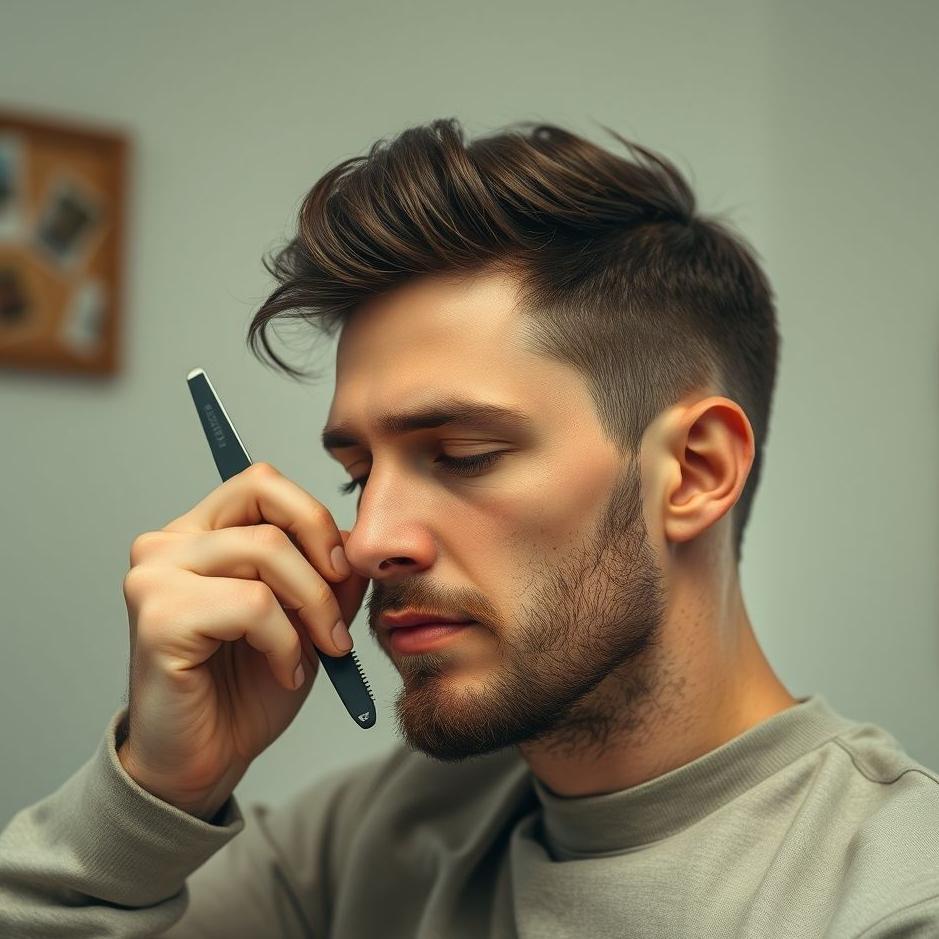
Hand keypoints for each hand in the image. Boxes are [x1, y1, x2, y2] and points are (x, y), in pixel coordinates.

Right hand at [117, 462, 368, 819]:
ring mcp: (156, 576)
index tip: (342, 569)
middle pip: (266, 500)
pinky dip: (286, 642)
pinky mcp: (157, 617)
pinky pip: (253, 605)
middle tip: (338, 612)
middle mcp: (169, 543)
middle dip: (322, 554)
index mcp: (201, 534)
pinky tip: (286, 672)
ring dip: (313, 606)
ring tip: (318, 652)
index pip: (262, 483)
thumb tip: (355, 538)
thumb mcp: (307, 618)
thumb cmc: (247, 688)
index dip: (313, 517)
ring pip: (267, 550)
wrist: (206, 761)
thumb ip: (328, 572)